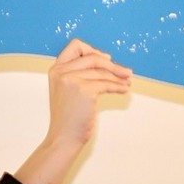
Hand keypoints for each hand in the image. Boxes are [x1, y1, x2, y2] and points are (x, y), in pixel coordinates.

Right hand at [14, 40, 132, 183]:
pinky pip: (107, 83)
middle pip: (93, 57)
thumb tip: (106, 62)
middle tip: (127, 72)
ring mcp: (71, 80)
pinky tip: (124, 90)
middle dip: (112, 64)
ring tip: (127, 82)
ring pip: (102, 71)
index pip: (75, 46)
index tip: (106, 59)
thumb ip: (78, 74)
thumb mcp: (67, 90)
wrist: (64, 137)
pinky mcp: (84, 90)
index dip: (93, 50)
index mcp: (56, 69)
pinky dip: (118, 86)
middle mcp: (61, 71)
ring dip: (119, 77)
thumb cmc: (69, 117)